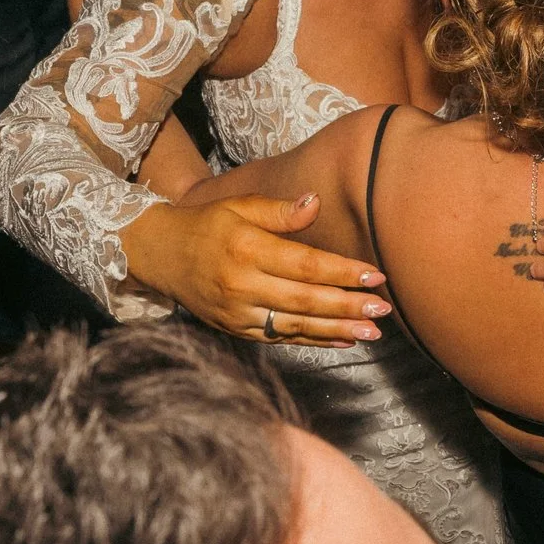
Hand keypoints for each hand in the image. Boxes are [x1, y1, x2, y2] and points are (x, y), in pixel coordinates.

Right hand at [125, 195, 391, 346]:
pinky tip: (342, 340)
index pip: (305, 264)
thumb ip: (280, 211)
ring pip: (295, 326)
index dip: (343, 272)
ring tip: (372, 333)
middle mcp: (241, 285)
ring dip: (336, 330)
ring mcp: (237, 312)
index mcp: (246, 249)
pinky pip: (280, 338)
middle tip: (382, 309)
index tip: (376, 275)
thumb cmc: (207, 224)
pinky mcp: (235, 329)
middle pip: (304, 300)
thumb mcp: (239, 206)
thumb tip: (316, 202)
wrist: (160, 255)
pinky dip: (313, 341)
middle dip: (347, 306)